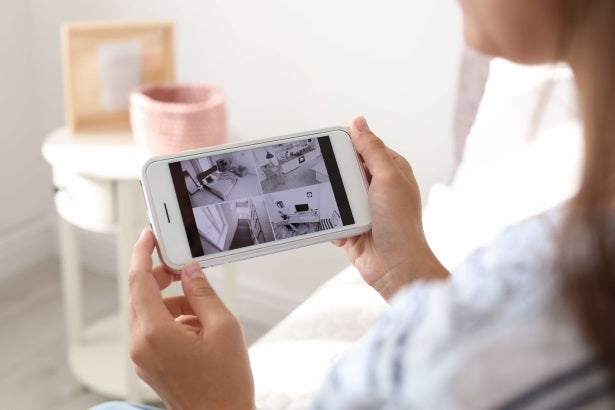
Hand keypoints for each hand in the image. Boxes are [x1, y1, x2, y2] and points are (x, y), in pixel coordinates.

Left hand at [128, 230, 253, 409]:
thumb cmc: (225, 384)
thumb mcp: (224, 327)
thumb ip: (203, 293)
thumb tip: (190, 271)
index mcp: (155, 333)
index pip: (139, 280)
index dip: (143, 253)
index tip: (148, 235)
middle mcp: (142, 345)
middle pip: (140, 295)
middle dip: (160, 276)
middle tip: (183, 267)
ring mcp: (143, 357)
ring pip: (148, 312)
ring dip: (170, 300)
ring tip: (202, 307)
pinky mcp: (150, 364)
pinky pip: (153, 329)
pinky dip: (171, 318)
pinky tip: (198, 325)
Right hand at [333, 117, 448, 299]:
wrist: (396, 268)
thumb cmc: (400, 225)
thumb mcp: (388, 178)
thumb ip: (372, 149)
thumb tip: (359, 122)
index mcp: (391, 170)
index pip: (364, 147)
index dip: (346, 146)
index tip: (329, 147)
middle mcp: (378, 187)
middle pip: (346, 170)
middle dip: (337, 179)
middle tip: (338, 187)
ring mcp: (366, 207)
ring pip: (337, 194)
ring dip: (335, 205)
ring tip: (345, 214)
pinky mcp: (354, 226)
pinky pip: (333, 218)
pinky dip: (334, 224)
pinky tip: (344, 231)